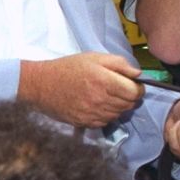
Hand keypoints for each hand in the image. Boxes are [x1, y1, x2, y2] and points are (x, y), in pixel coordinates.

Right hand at [18, 52, 142, 127]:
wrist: (41, 84)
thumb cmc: (68, 68)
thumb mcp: (94, 57)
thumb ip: (119, 63)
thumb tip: (138, 74)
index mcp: (105, 81)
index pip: (135, 93)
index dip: (137, 88)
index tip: (132, 85)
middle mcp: (100, 100)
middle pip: (128, 105)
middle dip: (128, 98)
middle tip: (118, 90)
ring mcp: (92, 113)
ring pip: (118, 115)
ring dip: (117, 107)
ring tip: (106, 97)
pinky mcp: (84, 122)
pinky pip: (105, 122)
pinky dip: (105, 115)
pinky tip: (97, 106)